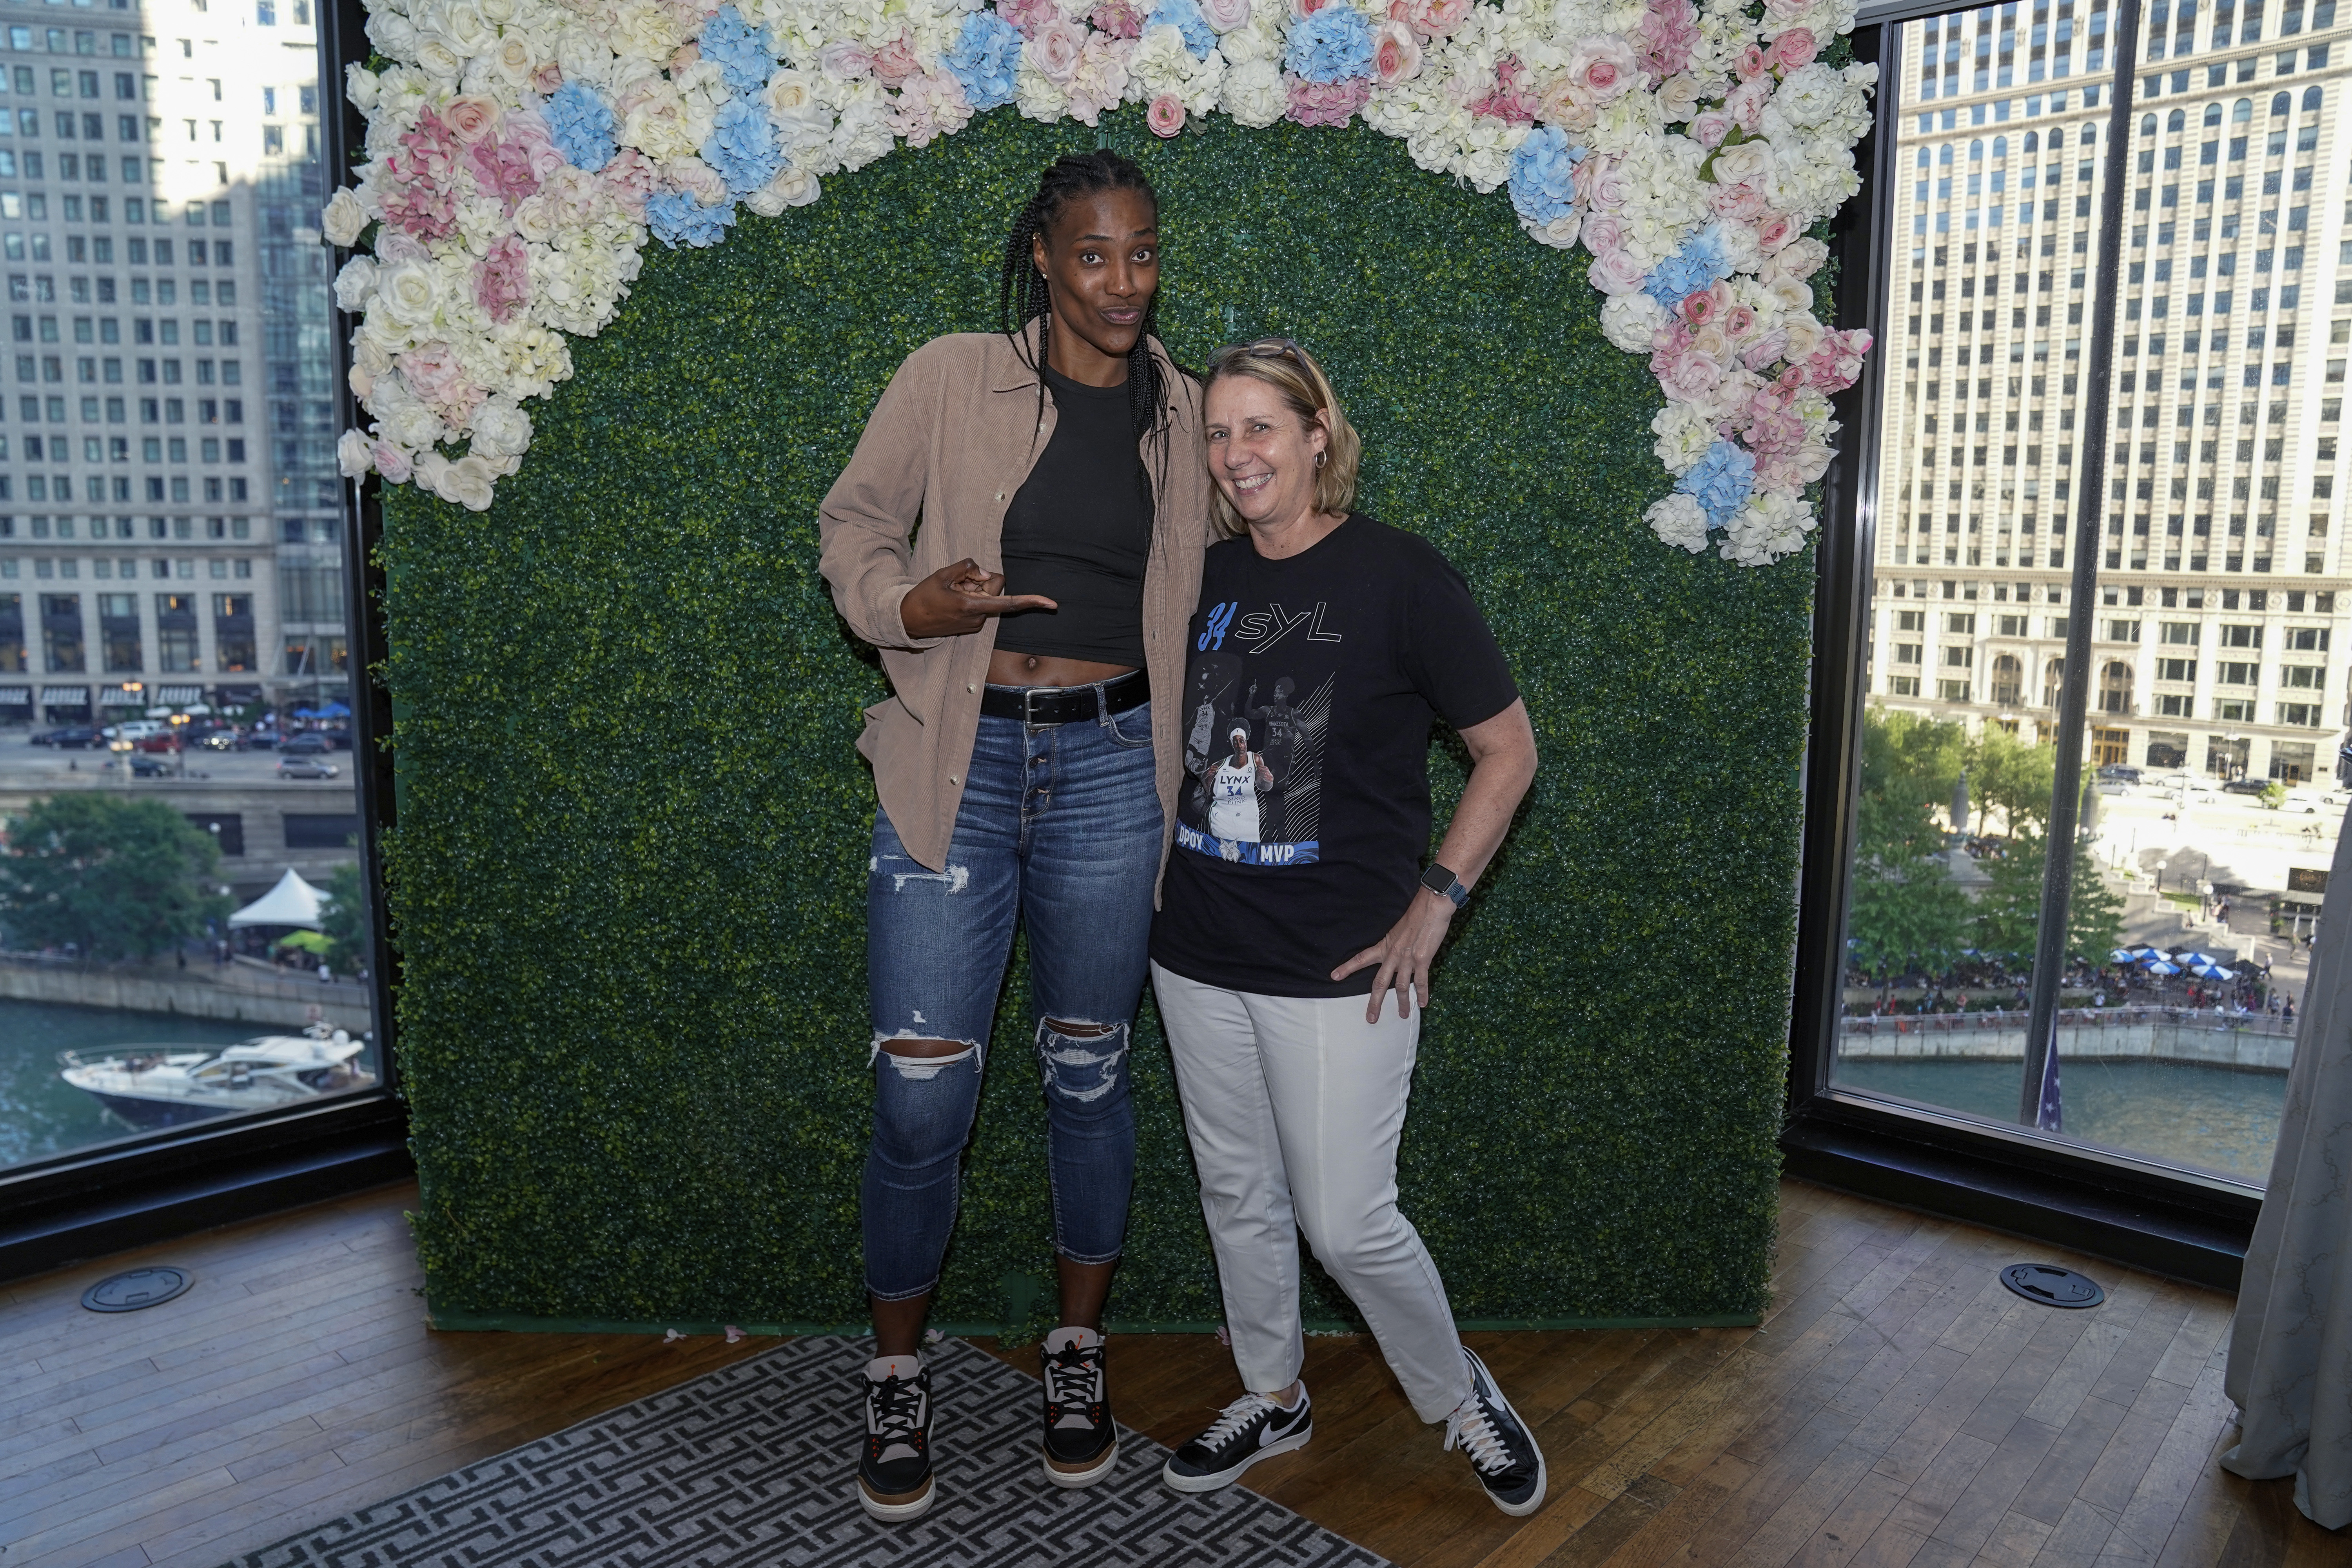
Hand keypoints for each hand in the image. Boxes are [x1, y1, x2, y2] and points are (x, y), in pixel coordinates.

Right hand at [901, 557, 1056, 638]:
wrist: (907, 621)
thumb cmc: (923, 597)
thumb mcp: (942, 575)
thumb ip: (968, 568)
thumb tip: (987, 573)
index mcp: (971, 606)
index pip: (1008, 602)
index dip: (1032, 601)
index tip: (1051, 603)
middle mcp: (978, 618)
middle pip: (996, 589)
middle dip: (983, 580)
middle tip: (958, 582)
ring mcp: (975, 624)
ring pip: (987, 596)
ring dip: (973, 589)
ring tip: (952, 594)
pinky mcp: (971, 626)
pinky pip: (980, 604)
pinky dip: (970, 598)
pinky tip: (952, 600)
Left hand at [1331, 889, 1455, 1023]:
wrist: (1432, 907)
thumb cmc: (1417, 914)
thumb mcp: (1399, 929)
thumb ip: (1396, 943)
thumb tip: (1397, 952)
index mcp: (1385, 946)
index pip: (1361, 958)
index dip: (1347, 968)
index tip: (1334, 976)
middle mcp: (1393, 955)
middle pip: (1379, 983)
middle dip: (1374, 1002)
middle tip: (1370, 1019)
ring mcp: (1408, 959)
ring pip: (1401, 987)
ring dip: (1401, 1003)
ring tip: (1402, 1015)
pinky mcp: (1423, 960)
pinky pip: (1420, 982)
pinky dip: (1422, 994)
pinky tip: (1422, 1003)